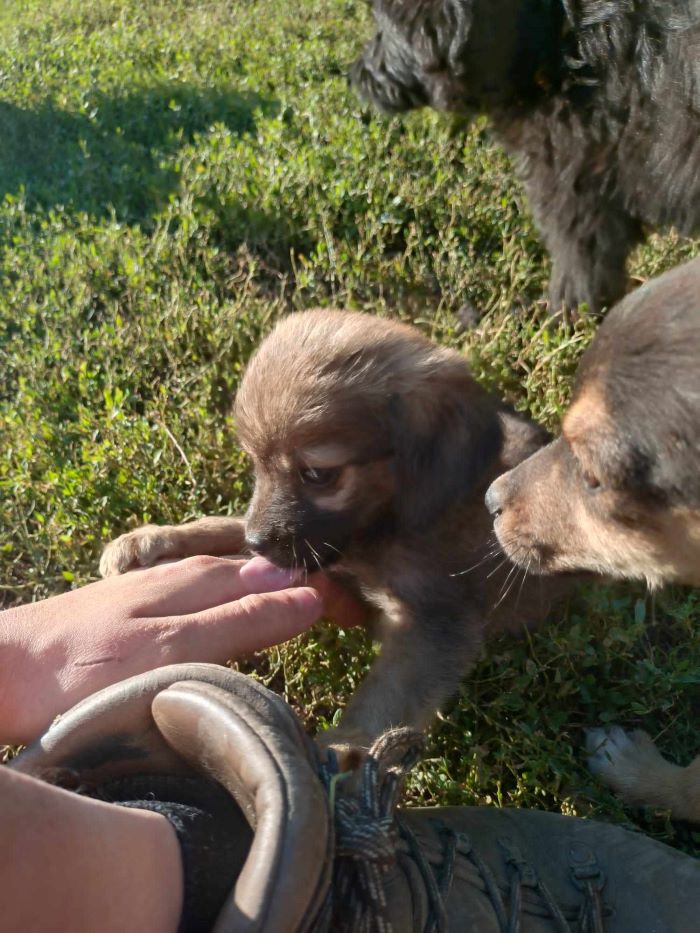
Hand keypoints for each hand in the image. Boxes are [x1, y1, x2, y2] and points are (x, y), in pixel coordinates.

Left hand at [0, 555, 364, 744]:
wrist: (2, 669)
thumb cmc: (83, 667)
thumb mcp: (174, 646)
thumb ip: (242, 620)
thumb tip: (309, 595)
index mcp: (204, 577)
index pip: (284, 575)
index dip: (323, 590)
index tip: (360, 609)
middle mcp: (188, 573)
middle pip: (264, 574)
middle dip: (305, 588)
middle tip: (349, 610)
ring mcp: (164, 588)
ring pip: (236, 585)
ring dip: (273, 595)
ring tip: (307, 610)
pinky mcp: (144, 607)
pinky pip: (207, 599)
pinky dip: (237, 607)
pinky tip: (236, 622)